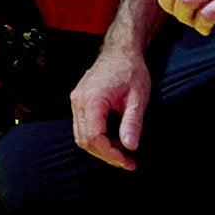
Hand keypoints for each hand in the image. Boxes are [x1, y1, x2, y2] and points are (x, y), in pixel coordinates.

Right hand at [67, 39, 155, 170]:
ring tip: (122, 152)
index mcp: (92, 100)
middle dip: (106, 155)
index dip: (110, 154)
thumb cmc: (131, 71)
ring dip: (101, 148)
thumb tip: (130, 147)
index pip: (94, 137)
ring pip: (81, 135)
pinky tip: (113, 140)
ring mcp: (76, 101)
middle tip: (128, 162)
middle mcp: (78, 101)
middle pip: (84, 140)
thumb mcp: (138, 98)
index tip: (128, 162)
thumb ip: (132, 123)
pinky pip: (82, 127)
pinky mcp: (79, 101)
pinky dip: (96, 138)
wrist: (120, 51)